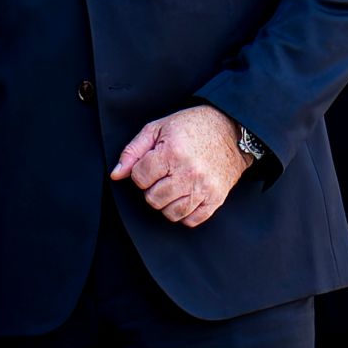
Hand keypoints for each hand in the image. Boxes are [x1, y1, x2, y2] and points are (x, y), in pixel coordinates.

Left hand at [110, 104, 250, 227]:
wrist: (231, 129)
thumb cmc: (192, 126)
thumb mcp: (158, 128)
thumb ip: (133, 151)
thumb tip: (116, 174)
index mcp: (172, 153)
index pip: (139, 178)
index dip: (141, 171)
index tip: (152, 163)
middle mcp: (189, 173)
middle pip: (153, 198)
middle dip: (152, 187)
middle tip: (163, 174)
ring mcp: (204, 188)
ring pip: (170, 213)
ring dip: (166, 202)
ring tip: (173, 185)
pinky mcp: (216, 199)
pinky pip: (191, 220)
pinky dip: (184, 213)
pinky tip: (185, 196)